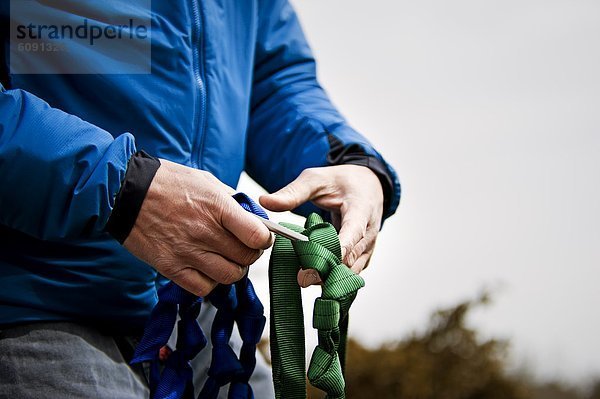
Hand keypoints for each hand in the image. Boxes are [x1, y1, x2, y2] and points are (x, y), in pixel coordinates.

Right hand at [124, 160, 272, 295]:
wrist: (125, 192)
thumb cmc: (168, 183)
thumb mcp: (206, 181)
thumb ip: (232, 201)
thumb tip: (254, 217)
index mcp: (217, 207)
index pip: (257, 235)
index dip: (264, 239)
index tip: (261, 237)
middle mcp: (204, 232)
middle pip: (246, 258)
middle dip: (251, 254)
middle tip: (243, 247)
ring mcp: (187, 252)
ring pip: (229, 276)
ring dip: (233, 270)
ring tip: (225, 259)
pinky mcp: (170, 267)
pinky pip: (203, 288)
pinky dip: (210, 282)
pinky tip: (206, 268)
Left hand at [259, 165, 382, 285]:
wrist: (368, 185)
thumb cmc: (342, 181)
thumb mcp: (316, 179)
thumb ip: (293, 192)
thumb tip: (265, 201)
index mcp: (362, 209)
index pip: (353, 233)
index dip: (337, 250)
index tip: (315, 264)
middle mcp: (369, 232)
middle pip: (350, 258)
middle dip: (326, 270)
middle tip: (301, 278)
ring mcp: (368, 247)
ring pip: (352, 270)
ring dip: (329, 276)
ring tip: (304, 278)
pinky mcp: (363, 256)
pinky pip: (350, 272)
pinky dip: (333, 276)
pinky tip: (315, 275)